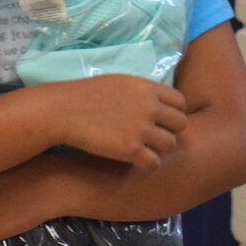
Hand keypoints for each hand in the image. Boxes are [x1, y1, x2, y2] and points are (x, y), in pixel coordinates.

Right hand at [44, 74, 186, 167]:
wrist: (64, 111)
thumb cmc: (88, 95)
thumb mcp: (121, 82)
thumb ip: (143, 92)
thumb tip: (159, 103)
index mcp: (148, 88)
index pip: (180, 102)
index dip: (174, 112)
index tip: (163, 119)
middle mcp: (150, 107)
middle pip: (180, 124)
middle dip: (170, 130)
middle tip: (155, 136)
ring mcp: (141, 129)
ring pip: (170, 144)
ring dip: (160, 148)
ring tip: (145, 148)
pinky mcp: (131, 150)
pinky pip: (154, 162)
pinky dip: (148, 163)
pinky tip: (136, 159)